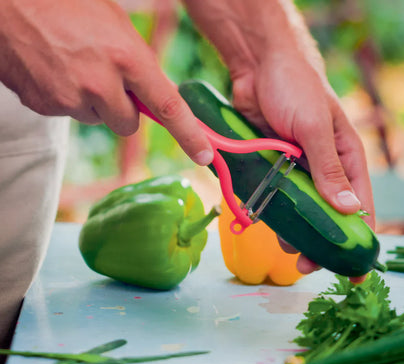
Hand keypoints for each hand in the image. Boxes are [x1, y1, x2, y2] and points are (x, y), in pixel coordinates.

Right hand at [0, 0, 212, 165]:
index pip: (169, 108)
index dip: (190, 136)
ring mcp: (70, 97)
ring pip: (97, 119)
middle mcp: (101, 83)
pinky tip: (54, 70)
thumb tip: (151, 95)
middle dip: (123, 109)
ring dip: (92, 102)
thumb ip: (137, 64)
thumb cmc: (68, 1)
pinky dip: (67, 98)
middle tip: (107, 80)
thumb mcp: (116, 24)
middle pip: (128, 124)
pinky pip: (69, 113)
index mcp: (127, 57)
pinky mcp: (46, 105)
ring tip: (74, 65)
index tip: (205, 156)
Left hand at [231, 51, 374, 276]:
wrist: (258, 67)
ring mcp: (295, 169)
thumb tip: (349, 209)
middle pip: (326, 215)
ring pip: (299, 210)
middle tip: (303, 265)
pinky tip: (266, 223)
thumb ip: (329, 168)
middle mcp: (322, 168)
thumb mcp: (315, 127)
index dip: (357, 238)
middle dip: (318, 241)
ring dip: (293, 230)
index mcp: (345, 158)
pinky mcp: (272, 166)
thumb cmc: (295, 87)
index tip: (354, 270)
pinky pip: (274, 196)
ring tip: (284, 247)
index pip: (359, 206)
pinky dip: (271, 211)